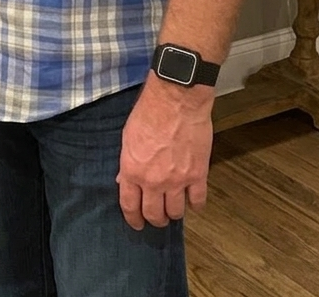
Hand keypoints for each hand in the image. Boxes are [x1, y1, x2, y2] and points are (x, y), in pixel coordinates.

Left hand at [116, 76, 213, 229]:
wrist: (176, 99)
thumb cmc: (149, 111)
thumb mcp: (128, 136)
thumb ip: (128, 162)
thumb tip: (124, 179)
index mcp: (133, 170)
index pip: (130, 206)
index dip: (133, 219)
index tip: (137, 223)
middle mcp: (153, 180)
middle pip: (154, 214)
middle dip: (155, 219)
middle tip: (157, 218)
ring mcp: (177, 180)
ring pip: (176, 212)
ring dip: (174, 213)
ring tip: (174, 208)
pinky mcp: (198, 175)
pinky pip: (198, 201)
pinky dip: (196, 204)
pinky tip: (193, 201)